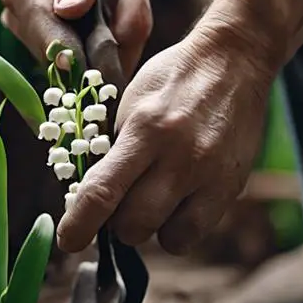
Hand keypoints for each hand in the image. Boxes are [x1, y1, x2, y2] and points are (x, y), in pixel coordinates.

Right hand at [0, 0, 152, 77]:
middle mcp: (23, 21)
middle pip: (64, 60)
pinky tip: (131, 15)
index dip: (77, 50)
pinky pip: (100, 69)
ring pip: (84, 70)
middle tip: (135, 8)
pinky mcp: (70, 52)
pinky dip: (124, 49)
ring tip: (134, 3)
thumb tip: (67, 9)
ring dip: (119, 48)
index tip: (109, 49)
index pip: (44, 35)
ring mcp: (45, 40)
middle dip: (104, 48)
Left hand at [57, 24, 272, 254]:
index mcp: (145, 129)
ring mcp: (209, 175)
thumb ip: (114, 148)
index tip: (68, 241)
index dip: (79, 224)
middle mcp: (179, 157)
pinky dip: (179, 227)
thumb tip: (91, 195)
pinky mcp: (231, 186)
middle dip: (117, 223)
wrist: (234, 61)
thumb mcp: (131, 102)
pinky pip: (195, 232)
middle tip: (119, 204)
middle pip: (133, 224)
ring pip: (166, 238)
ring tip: (152, 201)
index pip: (103, 191)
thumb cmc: (173, 79)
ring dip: (150, 227)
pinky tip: (177, 203)